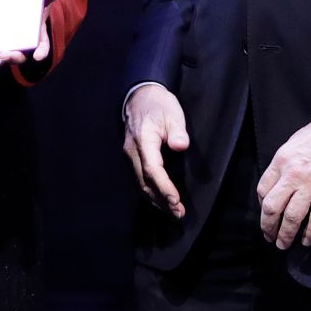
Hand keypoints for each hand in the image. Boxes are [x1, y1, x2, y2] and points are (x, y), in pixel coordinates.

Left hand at [0, 0, 64, 76]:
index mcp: (38, 34)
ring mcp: (8, 45)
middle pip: (20, 55)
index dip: (41, 51)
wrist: (23, 1)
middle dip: (12, 56)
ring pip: (2, 58)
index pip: (42, 45)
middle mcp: (23, 44)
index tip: (38, 55)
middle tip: (4, 54)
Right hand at [123, 83, 189, 218]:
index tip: (176, 201)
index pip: (152, 169)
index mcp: (143, 140)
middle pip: (145, 182)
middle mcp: (132, 151)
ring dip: (156, 200)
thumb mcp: (172, 112)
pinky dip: (150, 193)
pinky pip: (140, 179)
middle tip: (179, 214)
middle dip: (161, 200)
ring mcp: (130, 156)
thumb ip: (177, 130)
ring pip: (140, 184)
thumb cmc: (159, 104)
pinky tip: (161, 200)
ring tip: (173, 212)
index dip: (164, 187)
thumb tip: (180, 146)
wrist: (140, 95)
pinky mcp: (132, 158)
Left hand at [256, 100, 310, 248]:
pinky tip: (307, 241)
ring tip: (284, 244)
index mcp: (282, 160)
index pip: (263, 189)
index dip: (262, 204)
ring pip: (292, 218)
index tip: (266, 212)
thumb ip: (285, 163)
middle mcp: (293, 176)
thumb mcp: (293, 143)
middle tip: (269, 237)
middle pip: (272, 207)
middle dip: (268, 226)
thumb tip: (279, 182)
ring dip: (286, 235)